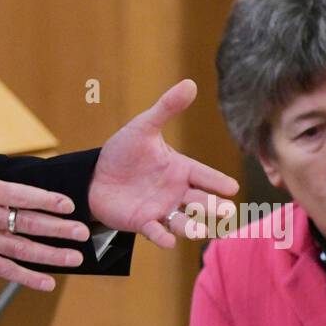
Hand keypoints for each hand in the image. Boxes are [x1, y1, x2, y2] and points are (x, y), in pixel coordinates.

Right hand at [0, 103, 89, 291]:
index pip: (23, 195)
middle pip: (30, 223)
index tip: (69, 206)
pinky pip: (7, 270)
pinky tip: (47, 283)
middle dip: (60, 229)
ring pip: (24, 249)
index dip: (48, 200)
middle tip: (83, 234)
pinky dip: (28, 278)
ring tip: (75, 257)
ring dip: (52, 254)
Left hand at [89, 79, 238, 248]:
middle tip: (226, 212)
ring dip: (192, 226)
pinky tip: (168, 242)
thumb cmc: (123, 151)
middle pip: (200, 201)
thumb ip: (167, 108)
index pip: (204, 175)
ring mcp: (161, 209)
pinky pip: (156, 231)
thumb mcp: (144, 127)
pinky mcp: (143, 222)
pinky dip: (162, 237)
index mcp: (180, 168)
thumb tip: (190, 84)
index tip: (232, 188)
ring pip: (183, 220)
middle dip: (213, 207)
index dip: (217, 182)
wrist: (94, 175)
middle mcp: (176, 191)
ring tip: (198, 229)